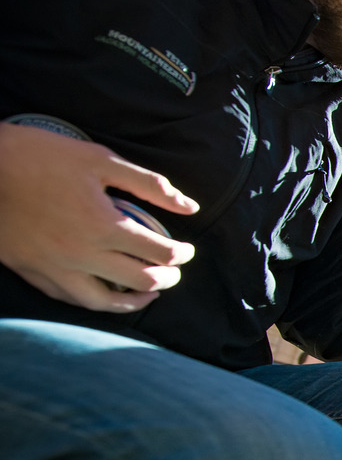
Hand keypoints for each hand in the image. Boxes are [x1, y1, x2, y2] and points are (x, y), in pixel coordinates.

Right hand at [0, 122, 197, 311]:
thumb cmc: (41, 156)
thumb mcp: (100, 160)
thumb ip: (149, 185)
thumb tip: (190, 206)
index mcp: (104, 226)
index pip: (160, 252)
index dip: (182, 254)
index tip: (187, 250)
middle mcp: (82, 254)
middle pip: (141, 281)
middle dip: (167, 278)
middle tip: (174, 271)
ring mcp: (55, 268)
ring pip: (105, 302)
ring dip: (134, 300)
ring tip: (148, 292)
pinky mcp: (32, 272)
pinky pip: (71, 299)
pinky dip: (96, 300)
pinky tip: (105, 292)